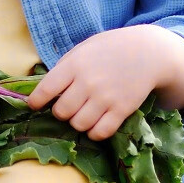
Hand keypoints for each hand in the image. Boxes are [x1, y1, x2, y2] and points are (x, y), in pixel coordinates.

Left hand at [27, 26, 183, 140]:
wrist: (148, 52)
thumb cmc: (110, 49)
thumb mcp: (83, 49)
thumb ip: (65, 68)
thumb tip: (43, 90)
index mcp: (74, 65)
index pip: (45, 90)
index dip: (36, 101)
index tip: (35, 105)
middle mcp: (88, 82)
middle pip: (61, 112)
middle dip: (61, 112)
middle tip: (67, 107)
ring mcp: (106, 97)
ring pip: (78, 125)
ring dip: (77, 123)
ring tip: (82, 115)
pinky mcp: (122, 109)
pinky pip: (100, 132)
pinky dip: (94, 133)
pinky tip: (95, 124)